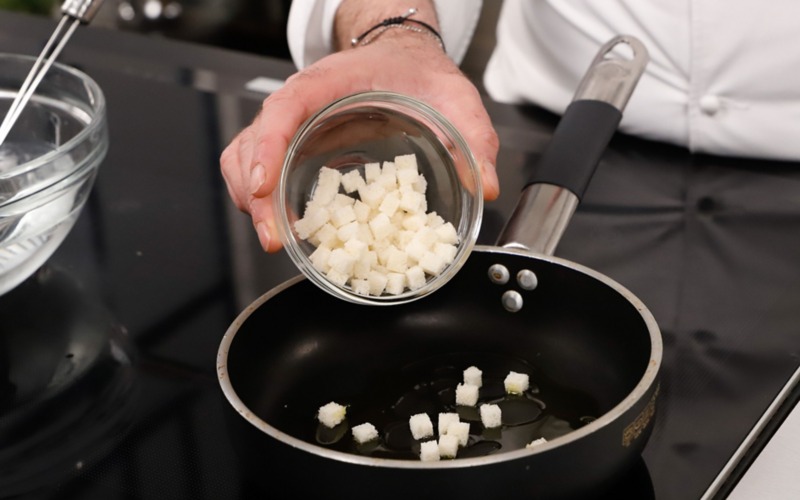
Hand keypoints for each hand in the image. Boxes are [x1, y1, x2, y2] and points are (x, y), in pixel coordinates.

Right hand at [220, 33, 499, 252]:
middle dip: (254, 195)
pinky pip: (256, 170)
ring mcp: (290, 127)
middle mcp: (299, 106)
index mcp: (329, 85)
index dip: (266, 147)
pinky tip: (282, 227)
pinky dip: (257, 200)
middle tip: (275, 238)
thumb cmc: (418, 74)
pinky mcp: (291, 145)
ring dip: (249, 202)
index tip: (265, 187)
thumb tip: (487, 185)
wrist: (402, 58)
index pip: (283, 109)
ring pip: (242, 160)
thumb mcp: (455, 97)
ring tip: (275, 240)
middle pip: (249, 145)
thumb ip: (475, 137)